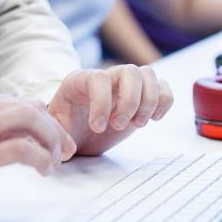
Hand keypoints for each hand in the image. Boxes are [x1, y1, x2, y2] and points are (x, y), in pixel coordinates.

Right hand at [0, 86, 75, 221]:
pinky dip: (41, 158)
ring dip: (51, 142)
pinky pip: (22, 149)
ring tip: (53, 163)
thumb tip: (36, 120)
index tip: (58, 143)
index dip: (47, 121)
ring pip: (30, 121)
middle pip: (29, 108)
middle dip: (55, 130)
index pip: (20, 101)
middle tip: (66, 153)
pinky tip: (43, 170)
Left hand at [47, 65, 172, 156]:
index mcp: (82, 79)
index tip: (97, 127)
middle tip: (119, 126)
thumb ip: (57, 133)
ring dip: (149, 102)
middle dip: (130, 101)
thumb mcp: (56, 127)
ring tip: (137, 125)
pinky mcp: (144, 95)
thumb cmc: (68, 125)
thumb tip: (65, 150)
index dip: (101, 102)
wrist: (79, 129)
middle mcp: (108, 76)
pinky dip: (164, 101)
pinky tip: (154, 119)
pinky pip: (163, 87)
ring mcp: (127, 83)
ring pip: (149, 75)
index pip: (99, 78)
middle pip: (130, 71)